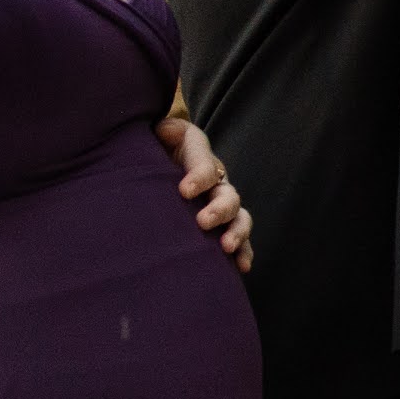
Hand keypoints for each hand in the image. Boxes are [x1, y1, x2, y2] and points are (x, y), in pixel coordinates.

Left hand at [157, 107, 249, 271]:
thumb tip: (162, 132)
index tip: (184, 190)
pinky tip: (242, 267)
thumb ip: (161, 132)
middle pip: (227, 194)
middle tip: (203, 221)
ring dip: (236, 232)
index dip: (199, 177)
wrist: (159, 157)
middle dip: (219, 209)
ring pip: (238, 216)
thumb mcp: (158, 132)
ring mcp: (220, 202)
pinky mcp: (220, 223)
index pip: (204, 165)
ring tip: (226, 246)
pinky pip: (239, 237)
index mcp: (199, 156)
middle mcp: (215, 180)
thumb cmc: (155, 146)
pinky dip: (244, 251)